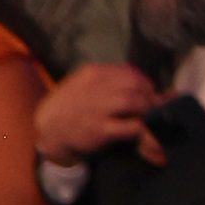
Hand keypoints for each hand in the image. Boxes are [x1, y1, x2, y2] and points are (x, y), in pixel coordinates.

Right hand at [33, 61, 159, 168]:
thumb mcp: (85, 84)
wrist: (50, 127)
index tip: (148, 93)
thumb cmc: (71, 105)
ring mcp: (98, 107)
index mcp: (94, 72)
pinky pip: (131, 127)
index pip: (129, 71)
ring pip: (135, 102)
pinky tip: (141, 133)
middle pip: (136, 85)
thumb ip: (109, 82)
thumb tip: (140, 83)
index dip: (144, 82)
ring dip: (148, 111)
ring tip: (149, 119)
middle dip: (150, 97)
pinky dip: (142, 129)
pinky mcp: (101, 129)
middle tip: (153, 108)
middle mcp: (97, 86)